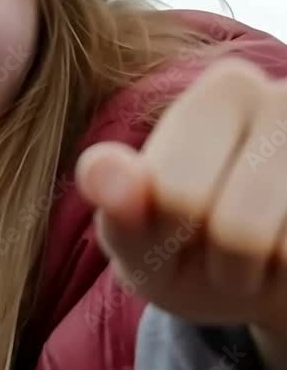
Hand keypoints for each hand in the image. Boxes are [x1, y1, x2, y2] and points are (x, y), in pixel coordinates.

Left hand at [75, 58, 286, 369]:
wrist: (269, 279)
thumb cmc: (190, 249)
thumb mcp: (140, 239)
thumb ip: (119, 207)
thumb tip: (100, 170)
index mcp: (223, 91)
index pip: (177, 195)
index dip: (169, 235)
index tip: (179, 223)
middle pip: (238, 229)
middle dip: (224, 264)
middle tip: (225, 250)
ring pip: (280, 252)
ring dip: (263, 276)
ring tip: (260, 257)